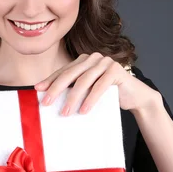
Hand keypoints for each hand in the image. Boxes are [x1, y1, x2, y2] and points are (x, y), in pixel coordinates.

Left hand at [35, 53, 160, 114]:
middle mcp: (93, 58)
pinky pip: (100, 86)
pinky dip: (91, 99)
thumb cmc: (108, 95)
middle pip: (70, 74)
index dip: (50, 81)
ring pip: (84, 81)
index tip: (38, 91)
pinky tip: (83, 110)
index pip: (63, 71)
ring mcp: (105, 62)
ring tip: (65, 113)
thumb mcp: (88, 92)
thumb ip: (74, 90)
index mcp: (84, 61)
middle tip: (46, 103)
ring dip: (73, 98)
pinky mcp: (116, 70)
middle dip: (56, 89)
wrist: (134, 96)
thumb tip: (51, 100)